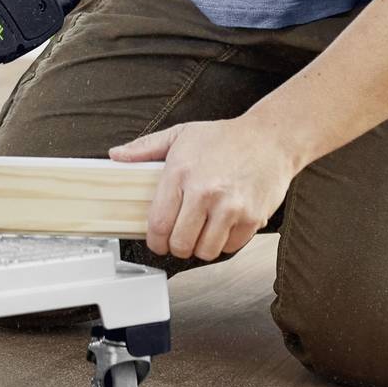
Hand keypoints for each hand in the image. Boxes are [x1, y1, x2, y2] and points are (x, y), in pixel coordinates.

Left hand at [111, 116, 298, 262]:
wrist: (271, 138)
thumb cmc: (225, 138)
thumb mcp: (180, 135)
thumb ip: (145, 148)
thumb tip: (116, 155)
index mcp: (181, 173)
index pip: (158, 224)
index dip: (155, 240)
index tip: (158, 241)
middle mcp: (205, 192)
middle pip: (180, 244)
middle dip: (177, 246)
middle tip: (181, 237)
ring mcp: (231, 207)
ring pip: (206, 251)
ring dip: (202, 247)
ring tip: (203, 231)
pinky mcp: (253, 218)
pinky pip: (231, 247)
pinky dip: (225, 242)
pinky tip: (223, 225)